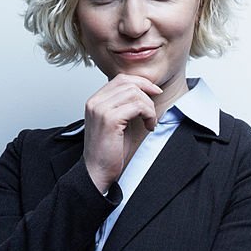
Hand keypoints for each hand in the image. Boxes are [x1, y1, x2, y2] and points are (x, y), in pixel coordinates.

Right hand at [82, 74, 162, 192]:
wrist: (97, 171)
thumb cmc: (109, 151)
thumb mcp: (118, 122)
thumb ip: (126, 106)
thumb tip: (145, 92)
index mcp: (95, 100)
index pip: (121, 79)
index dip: (141, 82)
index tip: (155, 92)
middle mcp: (95, 101)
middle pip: (129, 83)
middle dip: (147, 95)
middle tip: (152, 112)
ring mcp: (101, 109)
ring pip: (135, 93)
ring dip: (149, 107)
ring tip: (150, 122)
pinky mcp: (110, 119)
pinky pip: (137, 106)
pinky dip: (149, 115)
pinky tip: (148, 126)